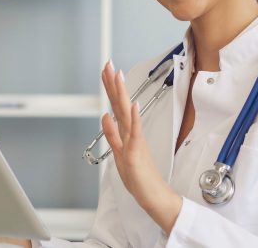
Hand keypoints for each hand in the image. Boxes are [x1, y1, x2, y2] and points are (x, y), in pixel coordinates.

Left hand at [101, 60, 182, 232]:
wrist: (152, 194)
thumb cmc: (139, 176)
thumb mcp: (119, 152)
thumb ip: (112, 135)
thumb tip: (105, 116)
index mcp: (126, 132)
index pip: (116, 105)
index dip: (110, 88)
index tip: (106, 70)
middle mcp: (131, 132)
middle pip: (120, 103)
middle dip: (114, 83)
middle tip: (109, 63)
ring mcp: (135, 140)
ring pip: (126, 112)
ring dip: (122, 94)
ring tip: (118, 75)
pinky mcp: (137, 151)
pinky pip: (135, 132)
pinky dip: (134, 118)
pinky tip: (134, 105)